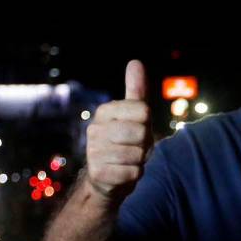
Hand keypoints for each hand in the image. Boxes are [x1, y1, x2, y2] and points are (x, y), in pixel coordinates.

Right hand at [85, 59, 154, 203]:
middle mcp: (95, 129)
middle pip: (140, 133)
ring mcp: (93, 152)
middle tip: (135, 148)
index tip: (139, 129)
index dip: (148, 124)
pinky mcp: (98, 173)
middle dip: (145, 144)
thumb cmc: (126, 142)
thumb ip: (136, 91)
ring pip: (137, 155)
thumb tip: (135, 62)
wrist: (108, 178)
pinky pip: (132, 173)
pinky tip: (123, 173)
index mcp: (105, 111)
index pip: (143, 111)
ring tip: (129, 160)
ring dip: (140, 161)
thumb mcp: (134, 116)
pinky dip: (134, 175)